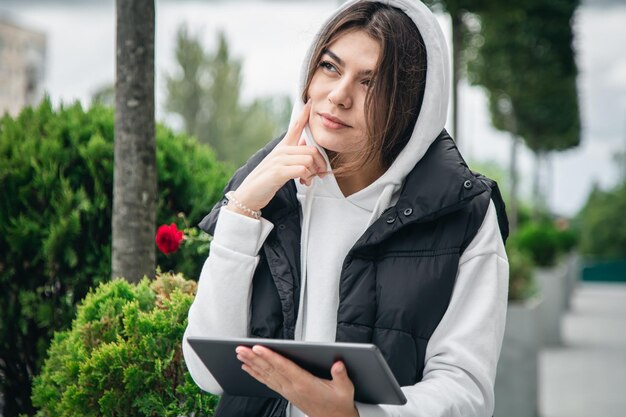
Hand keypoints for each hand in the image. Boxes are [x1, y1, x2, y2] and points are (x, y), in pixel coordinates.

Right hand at [229, 100, 327, 213]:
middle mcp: (281, 150)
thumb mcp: (281, 164)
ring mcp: (279, 160)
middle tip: (320, 175)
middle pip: (312, 150)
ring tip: (308, 181)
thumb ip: (293, 154)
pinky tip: (304, 183)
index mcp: (283, 146)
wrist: (249, 195)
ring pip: (309, 159)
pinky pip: (303, 170)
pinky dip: (307, 177)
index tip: (311, 102)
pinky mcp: (279, 172)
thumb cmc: (267, 180)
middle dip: (320, 164)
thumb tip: (307, 146)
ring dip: (314, 172)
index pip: (296, 126)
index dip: (304, 114)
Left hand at [236, 345, 358, 416]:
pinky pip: (268, 382)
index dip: (270, 356)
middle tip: (240, 349)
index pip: (283, 367)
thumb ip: (341, 375)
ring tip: (240, 355)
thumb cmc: (339, 404)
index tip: (257, 348)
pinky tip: (249, 369)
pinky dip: (257, 375)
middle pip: (270, 370)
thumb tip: (338, 364)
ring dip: (252, 365)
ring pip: (266, 375)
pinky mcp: (286, 394)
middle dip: (254, 358)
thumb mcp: (345, 389)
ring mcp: (288, 392)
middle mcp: (293, 388)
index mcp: (305, 384)